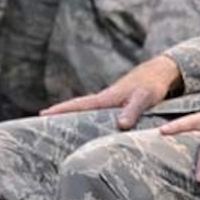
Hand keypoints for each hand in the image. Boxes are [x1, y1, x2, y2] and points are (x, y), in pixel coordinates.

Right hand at [42, 55, 182, 127]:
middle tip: (40, 121)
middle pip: (76, 107)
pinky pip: (96, 113)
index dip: (61, 109)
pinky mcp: (116, 106)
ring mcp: (109, 102)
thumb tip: (120, 125)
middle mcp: (104, 100)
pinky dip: (86, 118)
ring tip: (57, 127)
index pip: (78, 104)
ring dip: (71, 116)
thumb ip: (132, 111)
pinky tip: (86, 127)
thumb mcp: (144, 98)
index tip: (42, 114)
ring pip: (86, 110)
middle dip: (59, 113)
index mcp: (106, 98)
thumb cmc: (152, 85)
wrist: (160, 73)